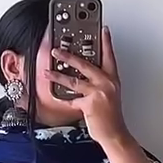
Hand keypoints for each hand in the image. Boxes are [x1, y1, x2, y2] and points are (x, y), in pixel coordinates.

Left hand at [47, 27, 129, 151]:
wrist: (115, 134)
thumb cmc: (111, 117)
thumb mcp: (110, 95)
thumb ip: (99, 84)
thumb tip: (84, 77)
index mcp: (112, 79)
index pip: (109, 56)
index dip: (106, 42)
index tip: (103, 29)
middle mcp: (106, 83)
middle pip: (85, 64)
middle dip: (68, 56)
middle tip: (57, 50)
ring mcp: (98, 93)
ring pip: (74, 81)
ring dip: (58, 76)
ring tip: (47, 72)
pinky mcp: (89, 104)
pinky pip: (71, 100)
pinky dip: (62, 99)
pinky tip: (54, 95)